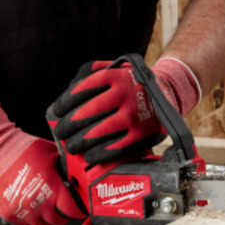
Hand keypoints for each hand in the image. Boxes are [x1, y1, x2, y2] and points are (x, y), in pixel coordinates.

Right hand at [0, 101, 86, 224]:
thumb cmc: (22, 148)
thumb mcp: (51, 152)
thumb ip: (66, 166)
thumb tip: (79, 173)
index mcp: (52, 188)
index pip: (73, 210)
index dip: (78, 210)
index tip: (78, 208)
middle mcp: (39, 203)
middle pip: (59, 221)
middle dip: (63, 214)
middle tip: (61, 205)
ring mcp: (23, 211)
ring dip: (46, 218)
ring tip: (45, 205)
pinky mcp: (9, 214)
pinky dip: (31, 220)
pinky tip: (31, 208)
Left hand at [49, 57, 200, 166]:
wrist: (167, 94)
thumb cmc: (132, 84)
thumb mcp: (116, 69)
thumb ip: (91, 73)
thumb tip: (68, 90)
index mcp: (116, 77)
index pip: (82, 90)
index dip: (66, 103)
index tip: (57, 110)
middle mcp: (125, 95)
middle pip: (87, 113)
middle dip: (68, 126)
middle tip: (61, 132)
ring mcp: (134, 116)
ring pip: (98, 132)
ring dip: (79, 142)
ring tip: (71, 146)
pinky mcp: (142, 135)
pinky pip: (115, 148)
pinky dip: (99, 154)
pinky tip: (89, 156)